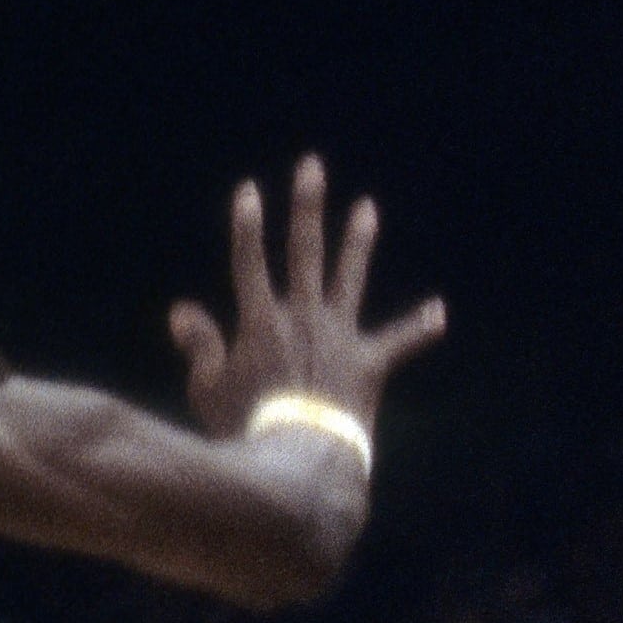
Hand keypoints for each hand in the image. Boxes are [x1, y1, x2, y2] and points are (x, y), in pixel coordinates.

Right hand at [168, 155, 446, 436]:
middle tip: (313, 165)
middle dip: (306, 205)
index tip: (250, 188)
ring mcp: (341, 336)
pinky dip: (420, 328)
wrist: (297, 457)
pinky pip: (401, 342)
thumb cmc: (244, 428)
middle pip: (304, 250)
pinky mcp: (371, 363)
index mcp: (261, 321)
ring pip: (350, 277)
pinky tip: (441, 312)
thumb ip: (200, 344)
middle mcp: (304, 317)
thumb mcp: (208, 387)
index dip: (247, 224)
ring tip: (368, 207)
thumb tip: (181, 309)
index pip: (249, 260)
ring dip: (359, 241)